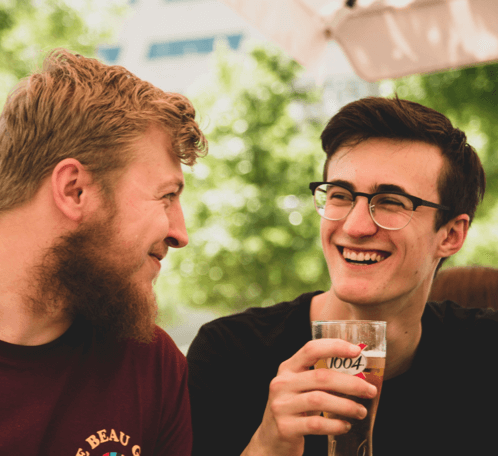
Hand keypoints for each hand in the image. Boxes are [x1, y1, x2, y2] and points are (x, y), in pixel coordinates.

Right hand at [241, 339, 377, 455]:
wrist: (271, 440)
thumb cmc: (294, 409)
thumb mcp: (299, 387)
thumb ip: (320, 378)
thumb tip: (358, 373)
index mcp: (288, 368)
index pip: (311, 349)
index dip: (335, 347)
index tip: (357, 351)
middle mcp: (282, 383)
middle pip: (321, 377)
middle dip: (350, 383)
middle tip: (370, 390)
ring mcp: (281, 405)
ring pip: (320, 400)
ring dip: (346, 406)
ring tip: (360, 411)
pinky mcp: (285, 427)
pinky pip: (316, 424)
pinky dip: (335, 425)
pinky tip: (345, 426)